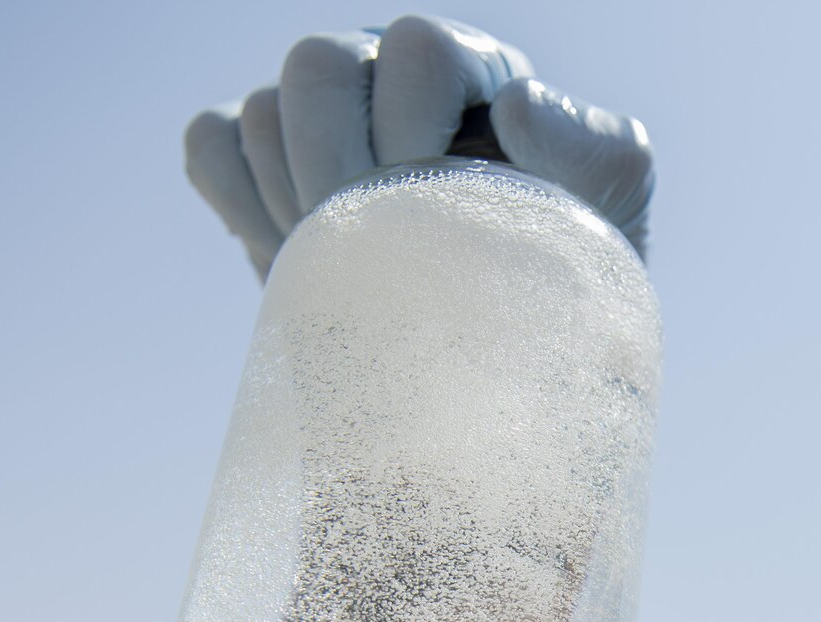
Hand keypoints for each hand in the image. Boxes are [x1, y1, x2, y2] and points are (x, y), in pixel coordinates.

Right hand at [185, 16, 653, 275]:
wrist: (495, 374)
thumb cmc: (564, 285)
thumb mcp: (608, 221)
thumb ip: (593, 152)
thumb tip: (517, 106)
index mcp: (470, 69)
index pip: (416, 49)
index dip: (416, 130)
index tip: (443, 216)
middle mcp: (385, 75)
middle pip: (316, 64)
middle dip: (343, 170)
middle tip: (384, 252)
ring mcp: (316, 116)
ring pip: (259, 114)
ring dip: (301, 207)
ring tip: (358, 272)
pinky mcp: (258, 166)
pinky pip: (211, 148)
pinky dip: (242, 208)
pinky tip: (301, 262)